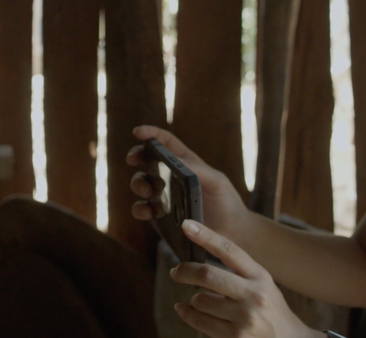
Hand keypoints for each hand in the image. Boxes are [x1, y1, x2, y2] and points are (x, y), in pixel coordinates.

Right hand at [127, 125, 249, 242]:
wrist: (231, 234)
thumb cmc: (227, 202)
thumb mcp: (217, 182)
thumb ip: (197, 169)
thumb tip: (173, 160)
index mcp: (186, 163)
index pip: (166, 142)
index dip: (151, 134)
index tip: (138, 132)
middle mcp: (170, 177)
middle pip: (147, 160)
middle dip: (137, 156)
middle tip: (133, 160)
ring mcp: (163, 196)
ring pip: (141, 184)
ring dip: (138, 183)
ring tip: (149, 191)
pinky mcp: (159, 216)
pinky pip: (142, 210)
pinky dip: (140, 209)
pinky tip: (148, 212)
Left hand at [171, 220, 318, 337]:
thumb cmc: (271, 310)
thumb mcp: (262, 284)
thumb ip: (237, 272)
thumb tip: (198, 262)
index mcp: (260, 276)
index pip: (229, 250)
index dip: (205, 236)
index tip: (187, 226)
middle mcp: (254, 295)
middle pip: (207, 274)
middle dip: (184, 271)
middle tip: (176, 272)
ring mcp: (245, 318)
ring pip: (200, 300)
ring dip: (194, 299)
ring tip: (202, 301)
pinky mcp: (236, 337)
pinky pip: (199, 320)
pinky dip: (187, 313)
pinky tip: (186, 310)